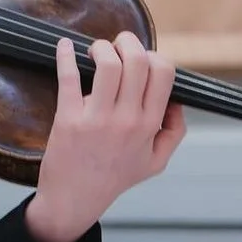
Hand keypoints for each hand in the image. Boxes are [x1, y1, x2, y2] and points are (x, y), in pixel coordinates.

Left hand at [25, 32, 186, 241]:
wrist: (75, 199)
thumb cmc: (113, 177)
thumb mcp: (156, 162)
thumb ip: (174, 131)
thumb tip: (177, 102)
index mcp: (149, 125)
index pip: (163, 73)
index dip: (154, 56)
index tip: (140, 58)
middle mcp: (127, 120)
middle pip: (137, 62)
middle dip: (128, 42)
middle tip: (117, 44)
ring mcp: (97, 119)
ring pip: (108, 66)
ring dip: (102, 48)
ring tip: (95, 50)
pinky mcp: (68, 118)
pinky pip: (68, 78)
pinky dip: (64, 56)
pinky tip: (64, 46)